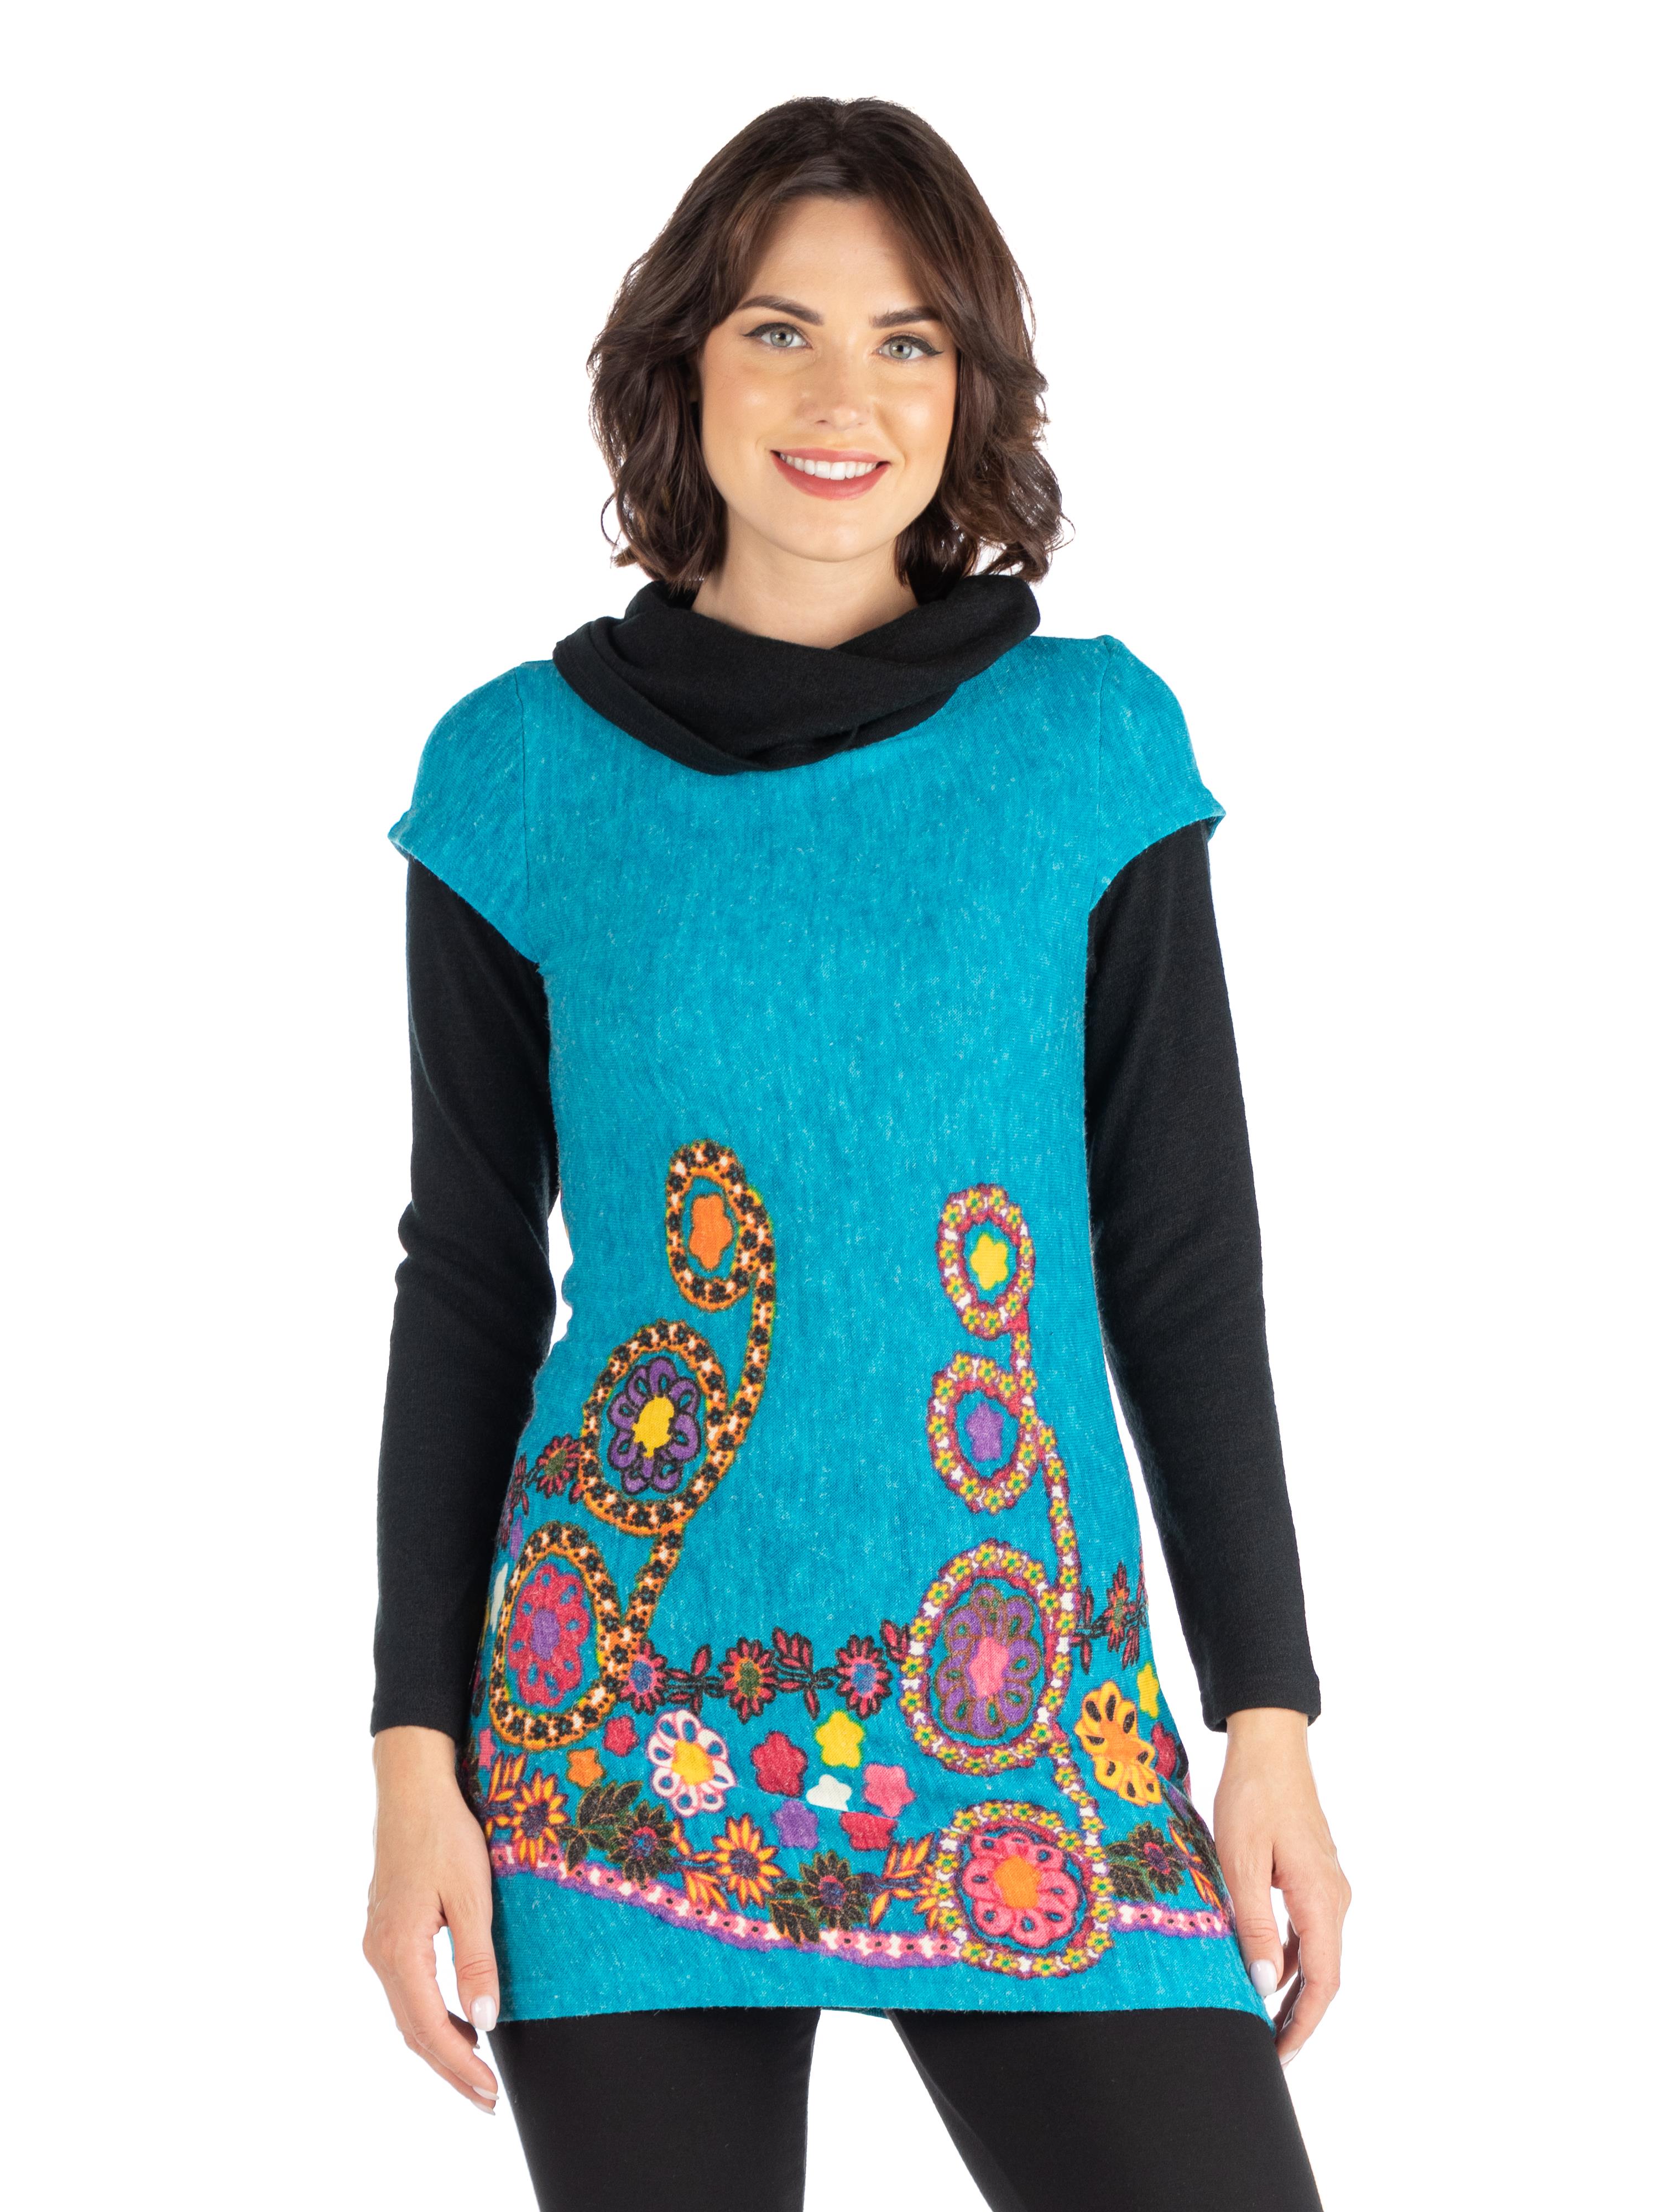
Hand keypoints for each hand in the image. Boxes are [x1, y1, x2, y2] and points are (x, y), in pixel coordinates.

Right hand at [363, 1725, 501, 2110]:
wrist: (411, 1787)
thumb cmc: (444, 1832)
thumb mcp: (471, 1894)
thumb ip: (476, 1960)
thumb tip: (483, 2022)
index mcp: (398, 1949)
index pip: (429, 2027)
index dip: (460, 2066)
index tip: (489, 2094)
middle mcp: (379, 1953)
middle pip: (413, 2030)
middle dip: (450, 2069)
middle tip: (485, 2101)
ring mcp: (378, 1941)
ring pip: (407, 2012)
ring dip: (439, 2045)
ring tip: (476, 2073)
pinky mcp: (386, 1930)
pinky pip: (406, 1990)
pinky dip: (430, 2015)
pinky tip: (457, 2020)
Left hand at [1212, 1706, 1349, 2063]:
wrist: (1270, 1745)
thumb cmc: (1252, 1796)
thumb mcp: (1241, 1861)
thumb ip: (1255, 1924)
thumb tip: (1267, 1984)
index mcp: (1321, 1898)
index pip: (1323, 1980)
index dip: (1304, 2024)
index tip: (1280, 2054)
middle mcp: (1334, 1897)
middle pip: (1324, 1973)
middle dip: (1300, 2016)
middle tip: (1269, 2050)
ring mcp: (1328, 1885)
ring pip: (1317, 1952)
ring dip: (1296, 1989)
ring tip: (1264, 2021)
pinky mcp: (1314, 1874)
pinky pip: (1308, 1927)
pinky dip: (1292, 1956)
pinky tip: (1266, 1966)